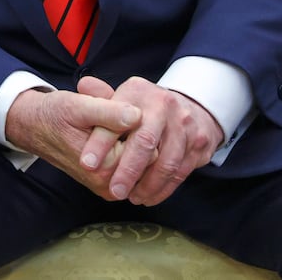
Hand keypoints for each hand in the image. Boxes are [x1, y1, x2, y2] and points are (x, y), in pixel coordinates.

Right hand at [4, 82, 139, 198]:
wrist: (34, 127)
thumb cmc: (54, 114)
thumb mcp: (78, 106)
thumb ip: (108, 112)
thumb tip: (137, 115)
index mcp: (104, 168)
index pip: (149, 148)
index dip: (140, 126)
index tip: (123, 112)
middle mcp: (108, 185)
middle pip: (148, 159)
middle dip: (137, 136)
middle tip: (115, 116)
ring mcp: (107, 187)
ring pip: (140, 164)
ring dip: (131, 143)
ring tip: (110, 125)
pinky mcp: (106, 184)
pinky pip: (129, 167)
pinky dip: (125, 150)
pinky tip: (110, 135)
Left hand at [76, 76, 222, 206]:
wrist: (188, 107)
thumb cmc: (142, 107)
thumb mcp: (120, 96)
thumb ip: (100, 98)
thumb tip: (82, 85)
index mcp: (138, 91)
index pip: (116, 119)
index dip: (101, 143)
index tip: (87, 164)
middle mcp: (164, 105)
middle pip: (145, 141)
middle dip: (128, 170)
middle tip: (114, 190)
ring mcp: (184, 124)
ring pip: (167, 161)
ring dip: (148, 184)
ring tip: (131, 197)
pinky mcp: (199, 143)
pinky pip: (181, 171)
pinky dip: (164, 188)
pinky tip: (148, 197)